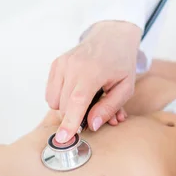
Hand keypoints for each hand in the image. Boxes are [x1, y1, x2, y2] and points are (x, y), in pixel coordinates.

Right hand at [45, 20, 141, 142]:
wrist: (111, 36)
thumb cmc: (121, 63)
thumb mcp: (125, 88)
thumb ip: (109, 107)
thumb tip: (91, 125)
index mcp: (92, 71)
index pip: (77, 102)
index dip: (70, 122)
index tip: (63, 139)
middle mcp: (73, 66)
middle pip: (64, 106)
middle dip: (76, 116)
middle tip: (93, 112)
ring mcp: (61, 64)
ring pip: (54, 101)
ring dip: (67, 108)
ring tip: (86, 99)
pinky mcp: (56, 64)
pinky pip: (51, 92)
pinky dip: (61, 98)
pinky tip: (76, 91)